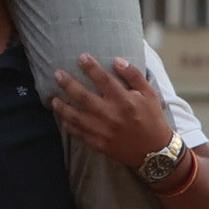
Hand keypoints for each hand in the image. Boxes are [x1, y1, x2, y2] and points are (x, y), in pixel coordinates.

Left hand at [51, 56, 179, 169]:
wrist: (155, 151)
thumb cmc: (153, 119)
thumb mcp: (150, 94)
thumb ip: (134, 75)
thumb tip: (117, 60)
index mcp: (124, 100)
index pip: (104, 80)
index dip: (91, 67)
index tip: (81, 57)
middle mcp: (111, 114)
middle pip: (84, 97)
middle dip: (68, 84)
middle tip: (57, 74)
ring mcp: (104, 130)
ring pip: (77, 117)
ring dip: (63, 107)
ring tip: (53, 99)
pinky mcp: (100, 143)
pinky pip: (80, 133)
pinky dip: (69, 126)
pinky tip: (63, 119)